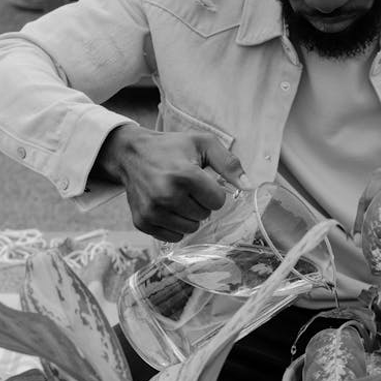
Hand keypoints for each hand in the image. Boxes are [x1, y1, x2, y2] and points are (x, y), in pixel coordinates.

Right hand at [94, 125, 249, 240]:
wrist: (131, 154)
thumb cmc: (171, 148)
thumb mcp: (203, 144)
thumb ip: (229, 164)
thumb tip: (249, 186)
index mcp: (184, 175)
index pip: (218, 202)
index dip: (214, 191)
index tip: (201, 181)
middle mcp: (166, 195)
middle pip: (204, 215)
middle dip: (200, 202)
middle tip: (186, 187)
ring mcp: (153, 211)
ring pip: (190, 229)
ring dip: (188, 215)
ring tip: (177, 196)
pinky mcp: (143, 222)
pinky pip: (173, 237)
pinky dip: (174, 226)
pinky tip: (167, 208)